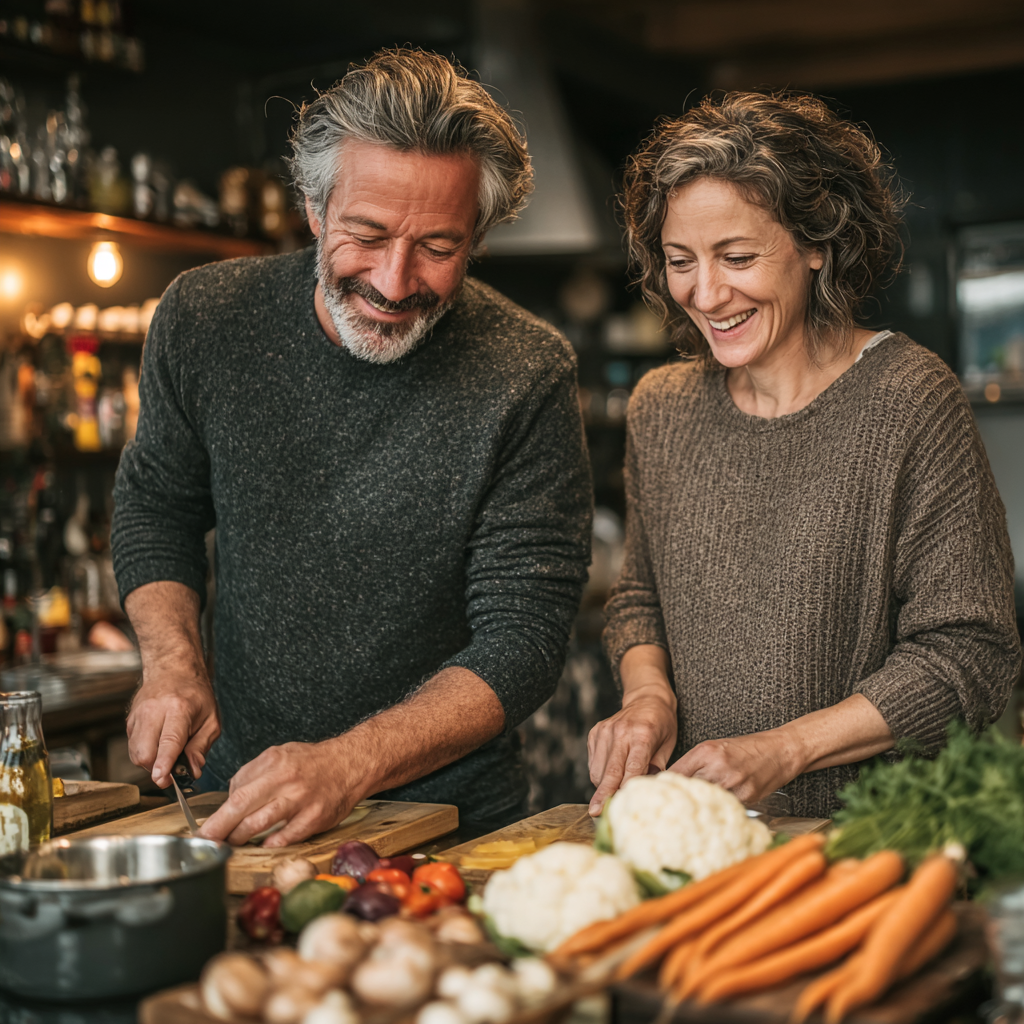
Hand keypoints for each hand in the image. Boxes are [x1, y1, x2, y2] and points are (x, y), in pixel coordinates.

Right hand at [127, 667, 219, 789]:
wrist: (173, 670)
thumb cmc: (195, 695)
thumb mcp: (211, 719)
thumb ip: (202, 747)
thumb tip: (193, 771)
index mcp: (178, 708)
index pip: (169, 741)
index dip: (165, 763)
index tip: (162, 779)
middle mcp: (153, 711)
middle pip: (145, 752)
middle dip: (156, 769)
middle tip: (172, 771)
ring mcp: (138, 715)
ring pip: (136, 753)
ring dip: (151, 763)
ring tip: (168, 753)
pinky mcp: (129, 721)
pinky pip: (133, 747)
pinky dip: (145, 754)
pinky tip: (158, 744)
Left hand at [198, 739, 356, 847]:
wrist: (351, 763)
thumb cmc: (314, 762)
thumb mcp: (282, 754)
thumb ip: (256, 773)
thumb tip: (232, 797)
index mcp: (275, 761)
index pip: (236, 789)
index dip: (218, 812)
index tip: (206, 827)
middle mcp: (286, 779)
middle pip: (241, 806)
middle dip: (218, 827)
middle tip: (205, 841)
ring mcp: (301, 799)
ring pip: (259, 823)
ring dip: (240, 837)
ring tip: (231, 844)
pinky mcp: (314, 817)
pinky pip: (286, 836)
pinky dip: (271, 843)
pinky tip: (264, 845)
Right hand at [588, 687, 676, 814]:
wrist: (647, 698)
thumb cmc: (662, 723)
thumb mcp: (669, 744)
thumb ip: (657, 767)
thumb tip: (647, 791)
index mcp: (642, 734)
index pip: (632, 767)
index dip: (625, 788)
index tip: (620, 805)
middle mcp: (620, 731)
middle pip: (610, 770)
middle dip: (603, 793)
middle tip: (595, 812)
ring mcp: (605, 731)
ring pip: (599, 769)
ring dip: (603, 786)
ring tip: (612, 794)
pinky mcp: (595, 732)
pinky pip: (594, 762)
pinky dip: (600, 774)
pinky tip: (610, 775)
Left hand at [669, 730, 801, 804]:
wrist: (779, 750)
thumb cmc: (745, 749)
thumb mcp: (715, 748)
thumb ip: (694, 764)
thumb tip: (673, 783)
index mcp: (705, 752)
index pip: (675, 774)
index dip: (665, 788)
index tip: (658, 798)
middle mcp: (716, 766)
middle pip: (688, 790)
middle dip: (680, 801)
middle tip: (669, 813)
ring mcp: (732, 782)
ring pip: (706, 802)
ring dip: (699, 810)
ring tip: (691, 818)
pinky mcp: (747, 796)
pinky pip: (726, 808)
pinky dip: (720, 811)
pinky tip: (715, 815)